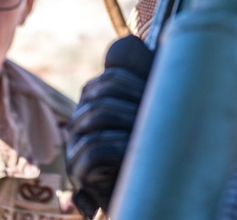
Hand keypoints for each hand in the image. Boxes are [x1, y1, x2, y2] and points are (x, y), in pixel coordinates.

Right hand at [65, 35, 153, 217]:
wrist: (152, 195)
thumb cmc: (157, 149)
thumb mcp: (156, 105)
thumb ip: (143, 70)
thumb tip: (128, 42)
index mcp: (101, 97)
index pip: (112, 75)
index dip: (137, 81)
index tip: (158, 94)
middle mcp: (85, 115)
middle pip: (101, 91)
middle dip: (135, 100)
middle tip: (158, 119)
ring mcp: (78, 142)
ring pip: (96, 114)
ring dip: (129, 122)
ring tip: (148, 136)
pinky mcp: (78, 170)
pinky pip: (93, 148)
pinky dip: (118, 147)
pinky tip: (135, 153)